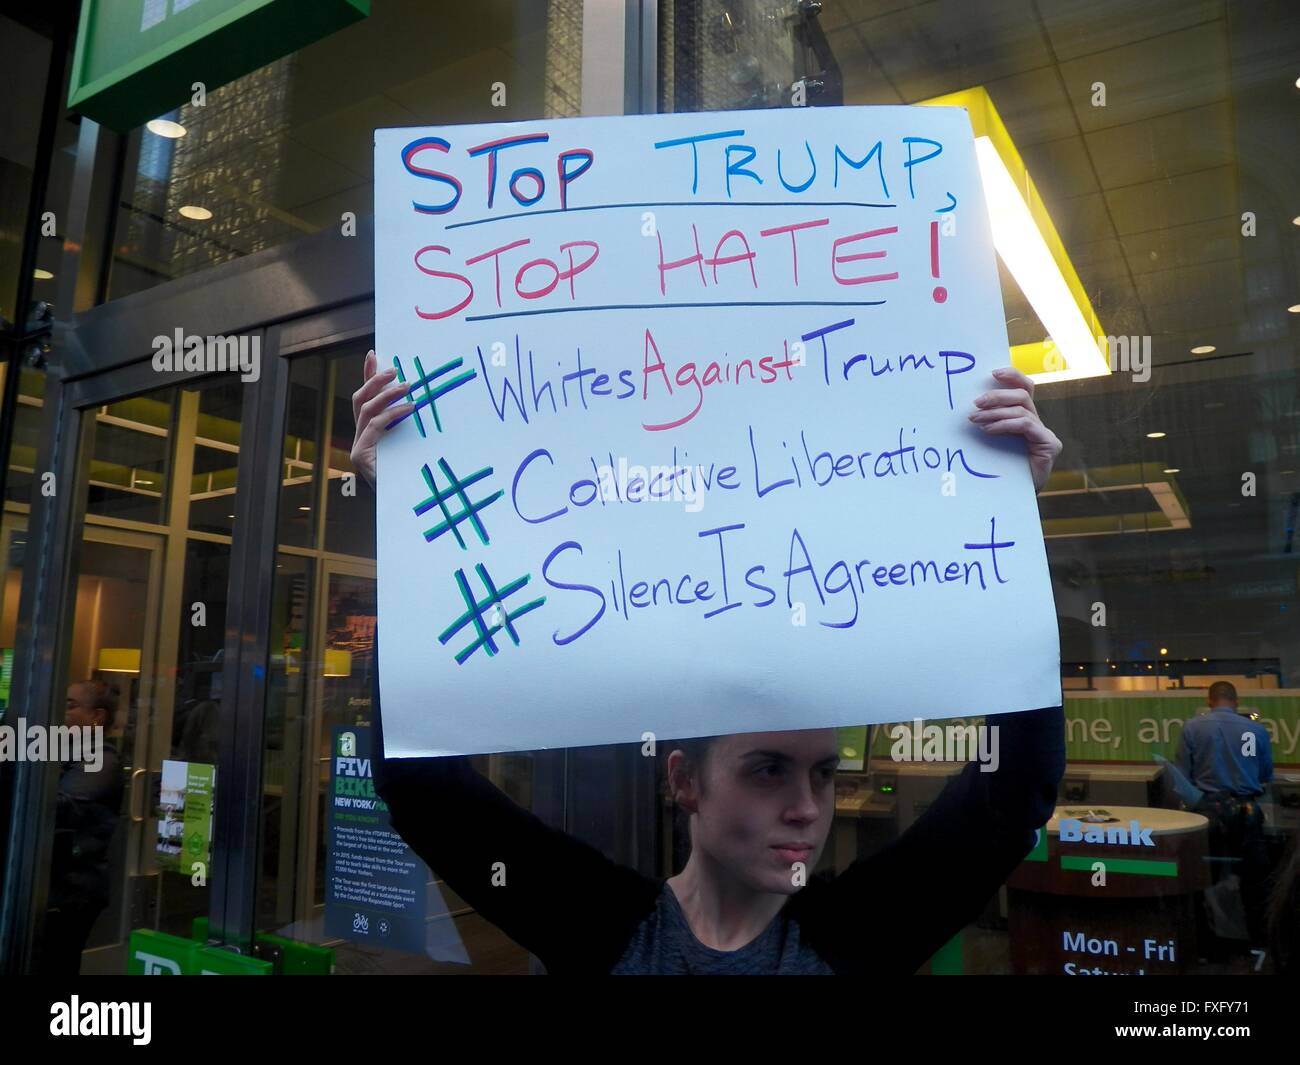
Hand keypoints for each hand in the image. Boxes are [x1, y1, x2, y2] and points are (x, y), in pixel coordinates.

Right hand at [350, 349, 413, 488]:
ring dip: (387, 394)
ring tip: (408, 386)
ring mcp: (358, 447)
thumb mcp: (413, 443)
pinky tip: (410, 408)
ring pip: (365, 409)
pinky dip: (392, 414)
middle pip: (359, 399)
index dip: (367, 375)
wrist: (409, 505)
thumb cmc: (415, 476)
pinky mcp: (361, 456)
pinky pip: (374, 426)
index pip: (365, 398)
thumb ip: (409, 424)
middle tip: (396, 369)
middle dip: (375, 380)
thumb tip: (422, 398)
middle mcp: (360, 437)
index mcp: (370, 433)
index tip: (374, 353)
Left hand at [967, 365, 1061, 492]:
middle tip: (976, 403)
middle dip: (997, 395)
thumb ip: (987, 423)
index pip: (1024, 388)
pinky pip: (1026, 425)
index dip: (1012, 376)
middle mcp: (1038, 423)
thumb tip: (967, 407)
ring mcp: (1045, 434)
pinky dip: (1005, 425)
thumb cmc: (997, 471)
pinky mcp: (1049, 445)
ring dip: (995, 413)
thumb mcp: (989, 442)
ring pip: (1022, 409)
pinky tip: (989, 431)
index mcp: (1025, 418)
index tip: (992, 373)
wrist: (1011, 499)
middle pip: (1023, 395)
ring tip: (975, 419)